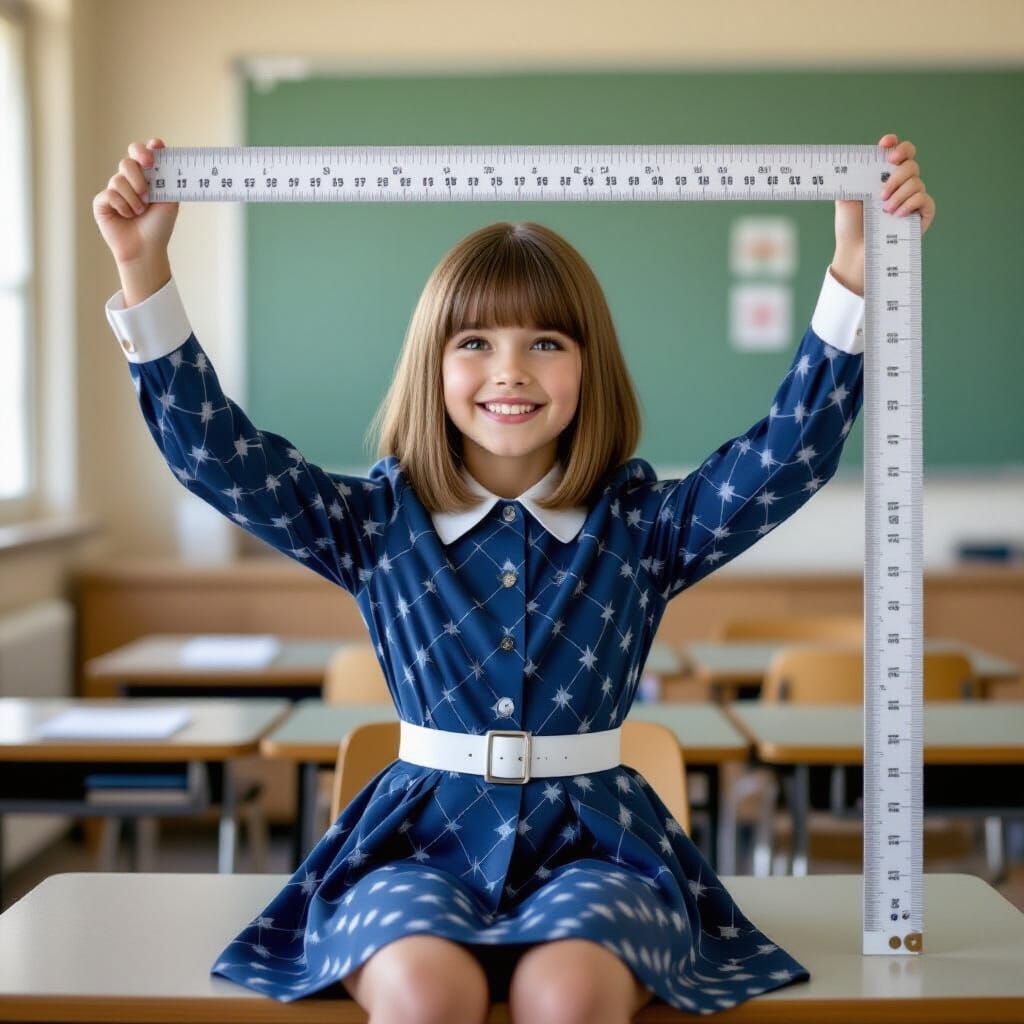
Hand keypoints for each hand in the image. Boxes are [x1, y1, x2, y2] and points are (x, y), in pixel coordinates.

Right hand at [93, 138, 178, 266]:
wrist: (147, 248)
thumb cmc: (159, 226)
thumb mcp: (170, 200)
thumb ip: (167, 177)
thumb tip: (162, 148)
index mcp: (146, 178)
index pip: (142, 154)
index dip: (146, 149)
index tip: (156, 149)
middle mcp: (129, 181)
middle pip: (128, 161)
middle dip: (138, 175)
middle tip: (147, 192)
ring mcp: (114, 190)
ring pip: (119, 179)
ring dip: (134, 199)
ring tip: (140, 212)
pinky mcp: (102, 202)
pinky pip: (110, 194)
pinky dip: (123, 206)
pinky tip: (127, 217)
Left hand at [831, 133, 935, 295]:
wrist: (854, 250)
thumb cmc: (850, 225)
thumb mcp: (845, 197)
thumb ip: (853, 176)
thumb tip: (855, 159)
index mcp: (884, 176)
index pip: (899, 152)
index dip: (896, 145)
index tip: (886, 145)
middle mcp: (901, 184)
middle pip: (910, 164)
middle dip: (896, 175)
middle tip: (881, 193)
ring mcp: (913, 198)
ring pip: (916, 181)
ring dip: (899, 195)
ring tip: (884, 211)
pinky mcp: (922, 213)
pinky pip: (924, 199)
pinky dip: (910, 204)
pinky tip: (897, 215)